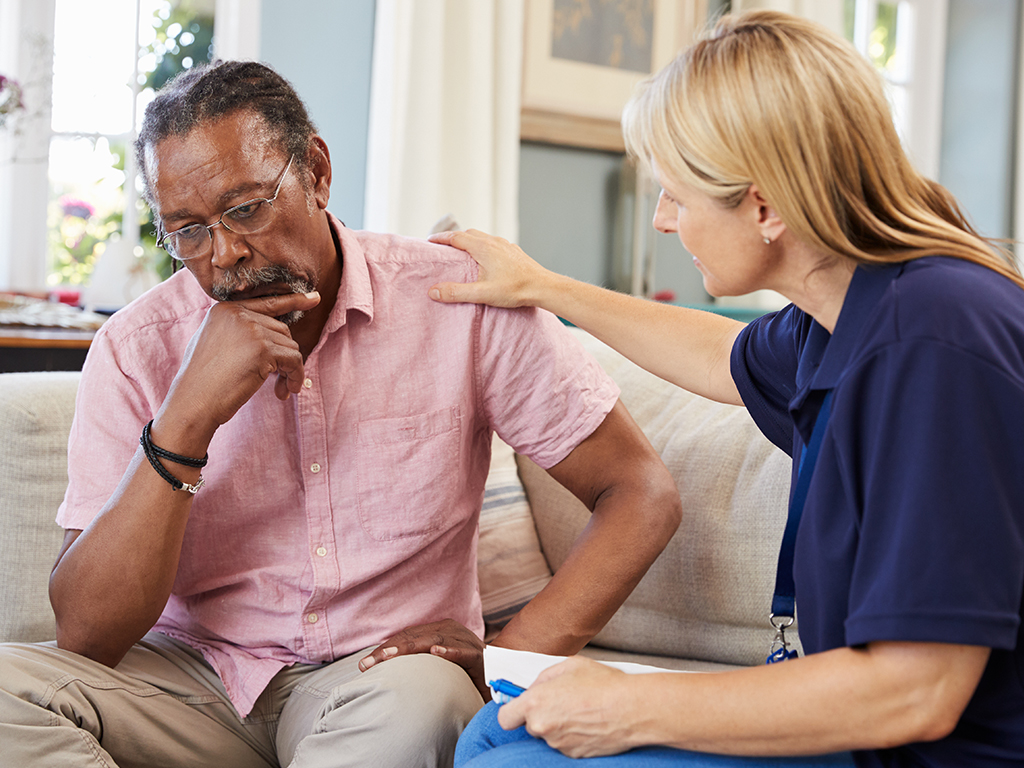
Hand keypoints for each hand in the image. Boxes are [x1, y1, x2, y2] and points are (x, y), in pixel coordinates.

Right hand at [158, 291, 320, 446]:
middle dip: (285, 357)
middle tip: (280, 382)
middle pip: (282, 330)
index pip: (267, 302)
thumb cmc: (202, 381)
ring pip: (290, 346)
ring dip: (290, 371)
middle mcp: (239, 314)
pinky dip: (295, 377)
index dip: (293, 301)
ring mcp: (251, 329)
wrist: (193, 402)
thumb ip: (238, 331)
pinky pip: (294, 360)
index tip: (314, 298)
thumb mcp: (215, 344)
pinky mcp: (263, 349)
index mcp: (225, 309)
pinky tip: (284, 392)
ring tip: (280, 390)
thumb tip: (273, 333)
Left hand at [357, 619, 488, 699]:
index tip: (364, 665)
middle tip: (369, 663)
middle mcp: (452, 631)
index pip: (406, 637)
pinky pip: (464, 652)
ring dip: (411, 648)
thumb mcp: (437, 667)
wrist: (501, 676)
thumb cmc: (464, 673)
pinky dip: (450, 651)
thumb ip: (417, 664)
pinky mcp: (480, 656)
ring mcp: (466, 641)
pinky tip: (436, 652)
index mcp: (439, 630)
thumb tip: (384, 670)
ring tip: (390, 656)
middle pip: (415, 637)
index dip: (385, 649)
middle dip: (389, 650)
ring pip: (435, 640)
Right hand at [427, 229, 548, 307]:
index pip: (456, 237)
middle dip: (453, 237)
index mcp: (483, 248)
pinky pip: (494, 243)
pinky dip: (482, 245)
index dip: (441, 238)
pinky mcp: (514, 252)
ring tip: (461, 249)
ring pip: (482, 237)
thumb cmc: (514, 289)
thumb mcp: (482, 293)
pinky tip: (485, 257)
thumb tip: (433, 291)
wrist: (543, 287)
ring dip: (469, 240)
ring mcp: (506, 245)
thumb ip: (456, 292)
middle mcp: (494, 242)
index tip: (430, 240)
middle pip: (468, 233)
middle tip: (442, 244)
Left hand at [497, 656, 637, 758]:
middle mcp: (543, 727)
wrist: (631, 709)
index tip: (520, 705)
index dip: (512, 711)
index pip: (505, 718)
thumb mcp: (569, 665)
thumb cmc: (603, 684)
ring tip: (581, 710)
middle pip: (530, 725)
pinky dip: (573, 735)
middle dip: (541, 715)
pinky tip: (588, 722)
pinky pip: (566, 744)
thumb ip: (545, 677)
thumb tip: (536, 687)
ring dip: (559, 725)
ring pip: (550, 735)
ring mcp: (558, 744)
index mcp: (535, 703)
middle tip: (561, 701)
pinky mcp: (574, 755)